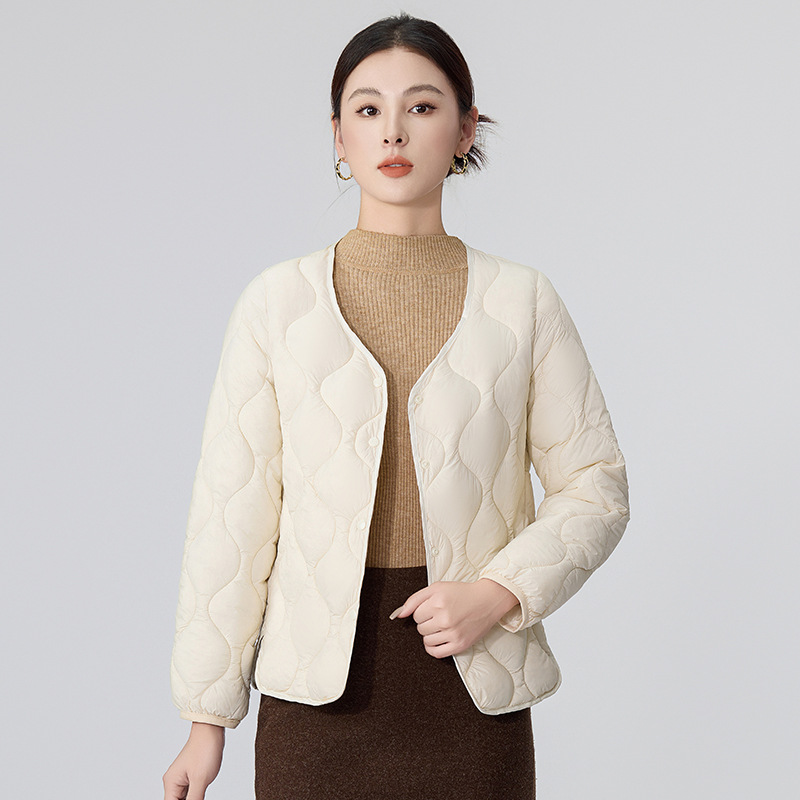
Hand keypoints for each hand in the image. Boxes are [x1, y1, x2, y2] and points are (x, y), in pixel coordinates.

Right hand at [163, 722, 224, 799]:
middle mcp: (174, 781)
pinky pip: (191, 792)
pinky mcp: (192, 775)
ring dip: (193, 798)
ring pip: (185, 798)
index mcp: (171, 783)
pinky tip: (203, 792)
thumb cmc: (204, 749)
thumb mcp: (200, 780)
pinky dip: (196, 795)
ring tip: (202, 789)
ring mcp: (183, 778)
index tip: (195, 799)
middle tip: (200, 795)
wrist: (212, 730)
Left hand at [389, 578, 520, 657]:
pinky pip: (436, 653)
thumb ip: (415, 599)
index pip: (415, 615)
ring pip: (426, 641)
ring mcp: (453, 633)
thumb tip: (399, 614)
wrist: (487, 601)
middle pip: (420, 628)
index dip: (422, 611)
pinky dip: (433, 648)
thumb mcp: (437, 588)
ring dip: (430, 634)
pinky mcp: (460, 645)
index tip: (433, 608)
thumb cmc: (461, 593)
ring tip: (441, 626)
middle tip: (439, 616)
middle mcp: (445, 618)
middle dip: (426, 622)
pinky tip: (439, 639)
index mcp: (438, 601)